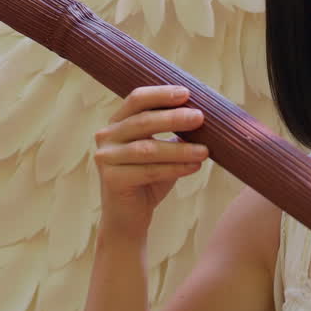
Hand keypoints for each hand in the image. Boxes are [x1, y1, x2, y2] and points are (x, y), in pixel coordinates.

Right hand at [93, 85, 209, 235]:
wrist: (129, 218)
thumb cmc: (149, 179)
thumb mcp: (163, 151)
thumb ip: (175, 133)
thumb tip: (204, 115)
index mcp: (118, 123)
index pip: (137, 99)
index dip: (161, 94)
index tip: (186, 93)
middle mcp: (106, 136)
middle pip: (142, 122)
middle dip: (174, 118)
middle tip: (200, 118)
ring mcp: (105, 158)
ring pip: (147, 149)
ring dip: (180, 149)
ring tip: (205, 150)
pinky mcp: (111, 179)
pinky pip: (148, 171)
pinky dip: (174, 169)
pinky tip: (194, 167)